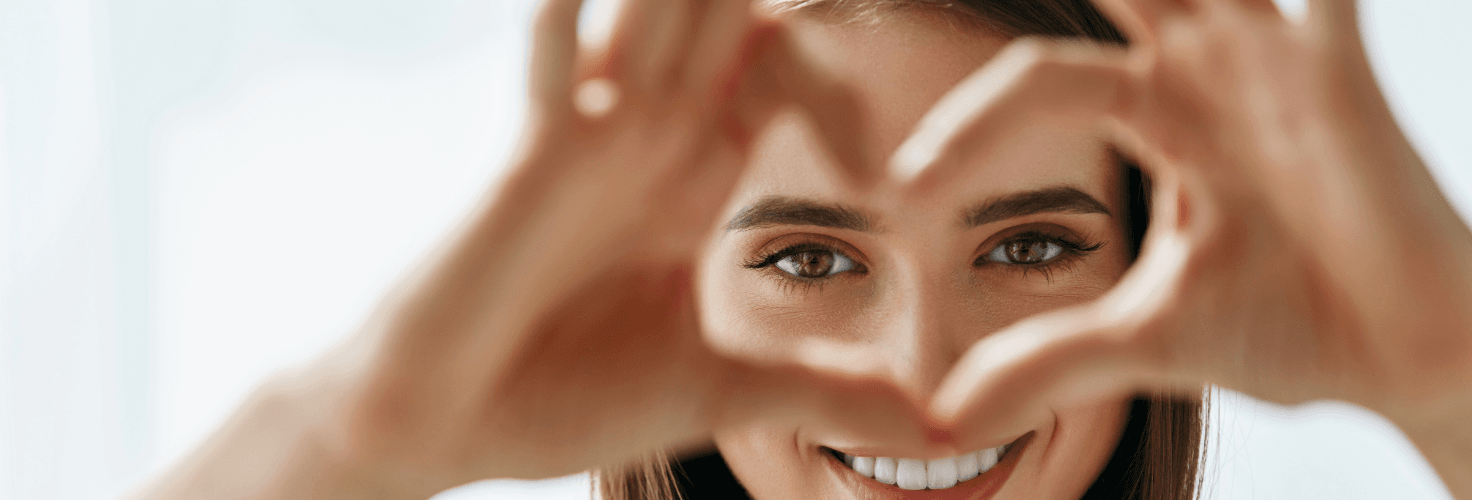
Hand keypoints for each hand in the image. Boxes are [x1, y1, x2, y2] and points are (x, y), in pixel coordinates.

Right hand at [306, 0, 932, 494]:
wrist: (453, 424)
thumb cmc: (569, 396)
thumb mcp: (723, 391)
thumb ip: (824, 391)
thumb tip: (935, 430)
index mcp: (695, 181)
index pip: (776, 83)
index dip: (831, 77)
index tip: (898, 109)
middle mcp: (647, 143)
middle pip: (720, 29)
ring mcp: (590, 142)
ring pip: (648, 25)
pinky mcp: (532, 161)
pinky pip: (557, 72)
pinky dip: (572, 28)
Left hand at [899, 0, 1471, 494]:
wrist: (1408, 362)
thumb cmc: (1289, 329)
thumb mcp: (1146, 337)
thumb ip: (1048, 359)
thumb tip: (946, 420)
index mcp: (1156, 112)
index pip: (1041, 78)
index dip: (969, 124)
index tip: (902, 190)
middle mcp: (1209, 71)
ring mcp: (1275, 63)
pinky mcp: (1342, 77)